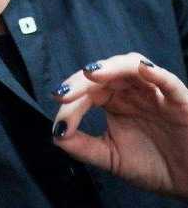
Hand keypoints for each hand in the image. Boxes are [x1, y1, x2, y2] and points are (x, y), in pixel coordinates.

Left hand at [51, 52, 187, 198]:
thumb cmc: (155, 164)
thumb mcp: (113, 158)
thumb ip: (85, 147)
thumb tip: (56, 135)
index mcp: (115, 99)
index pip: (88, 91)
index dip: (72, 103)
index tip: (60, 124)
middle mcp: (132, 90)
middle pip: (104, 73)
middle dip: (82, 82)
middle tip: (64, 94)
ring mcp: (155, 91)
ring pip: (132, 66)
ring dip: (111, 67)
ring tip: (92, 73)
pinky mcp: (179, 100)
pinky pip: (168, 81)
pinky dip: (156, 73)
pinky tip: (143, 69)